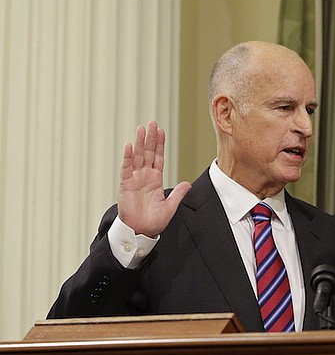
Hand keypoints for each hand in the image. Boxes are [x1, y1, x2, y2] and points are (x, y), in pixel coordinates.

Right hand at [118, 121, 190, 236]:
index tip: (161, 131)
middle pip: (148, 153)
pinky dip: (128, 157)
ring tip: (141, 129)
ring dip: (140, 143)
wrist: (140, 231)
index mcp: (156, 179)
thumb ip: (178, 194)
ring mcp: (135, 179)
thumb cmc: (153, 221)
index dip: (160, 144)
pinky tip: (130, 146)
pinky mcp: (125, 184)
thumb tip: (187, 184)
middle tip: (152, 123)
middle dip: (151, 138)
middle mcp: (145, 176)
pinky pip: (126, 168)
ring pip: (138, 157)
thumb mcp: (170, 207)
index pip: (158, 158)